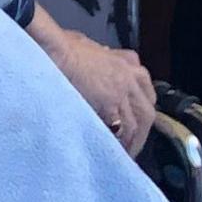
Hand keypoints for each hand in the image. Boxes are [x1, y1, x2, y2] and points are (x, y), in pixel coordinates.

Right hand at [29, 10, 156, 152]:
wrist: (54, 49)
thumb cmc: (63, 45)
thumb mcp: (88, 45)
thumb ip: (100, 56)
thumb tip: (97, 59)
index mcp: (128, 62)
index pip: (146, 91)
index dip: (140, 111)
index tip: (134, 124)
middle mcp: (131, 77)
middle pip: (147, 112)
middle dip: (141, 132)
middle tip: (131, 146)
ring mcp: (122, 91)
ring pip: (137, 124)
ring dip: (131, 142)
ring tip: (121, 155)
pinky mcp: (110, 104)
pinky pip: (120, 130)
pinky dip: (117, 143)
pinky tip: (110, 152)